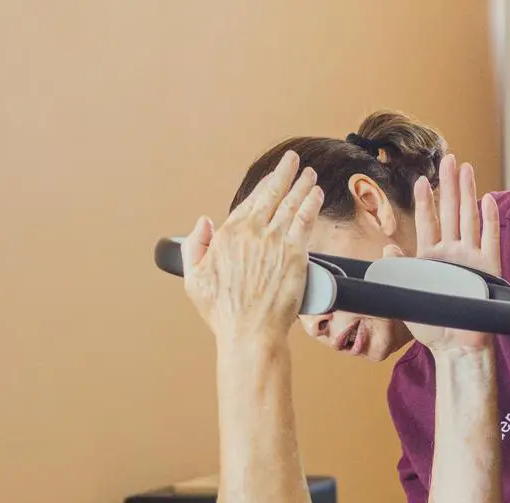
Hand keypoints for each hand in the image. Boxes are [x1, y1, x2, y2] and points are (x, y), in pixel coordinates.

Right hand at [181, 152, 323, 340]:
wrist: (250, 333)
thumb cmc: (224, 314)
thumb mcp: (193, 279)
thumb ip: (195, 246)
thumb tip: (204, 222)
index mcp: (228, 235)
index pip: (249, 202)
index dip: (263, 187)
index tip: (271, 179)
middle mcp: (253, 232)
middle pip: (272, 194)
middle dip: (285, 174)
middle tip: (294, 161)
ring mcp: (276, 242)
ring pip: (291, 204)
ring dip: (302, 185)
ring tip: (310, 174)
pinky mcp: (296, 255)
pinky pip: (305, 221)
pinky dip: (311, 204)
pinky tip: (316, 194)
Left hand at [388, 154, 500, 354]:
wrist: (454, 346)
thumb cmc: (430, 325)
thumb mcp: (406, 293)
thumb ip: (399, 268)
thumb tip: (387, 246)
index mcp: (431, 259)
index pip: (427, 224)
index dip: (424, 202)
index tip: (420, 180)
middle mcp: (451, 254)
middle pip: (450, 213)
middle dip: (448, 186)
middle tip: (448, 159)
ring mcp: (471, 259)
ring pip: (469, 219)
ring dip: (468, 194)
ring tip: (466, 168)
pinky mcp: (488, 269)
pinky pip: (489, 240)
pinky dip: (488, 220)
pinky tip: (487, 199)